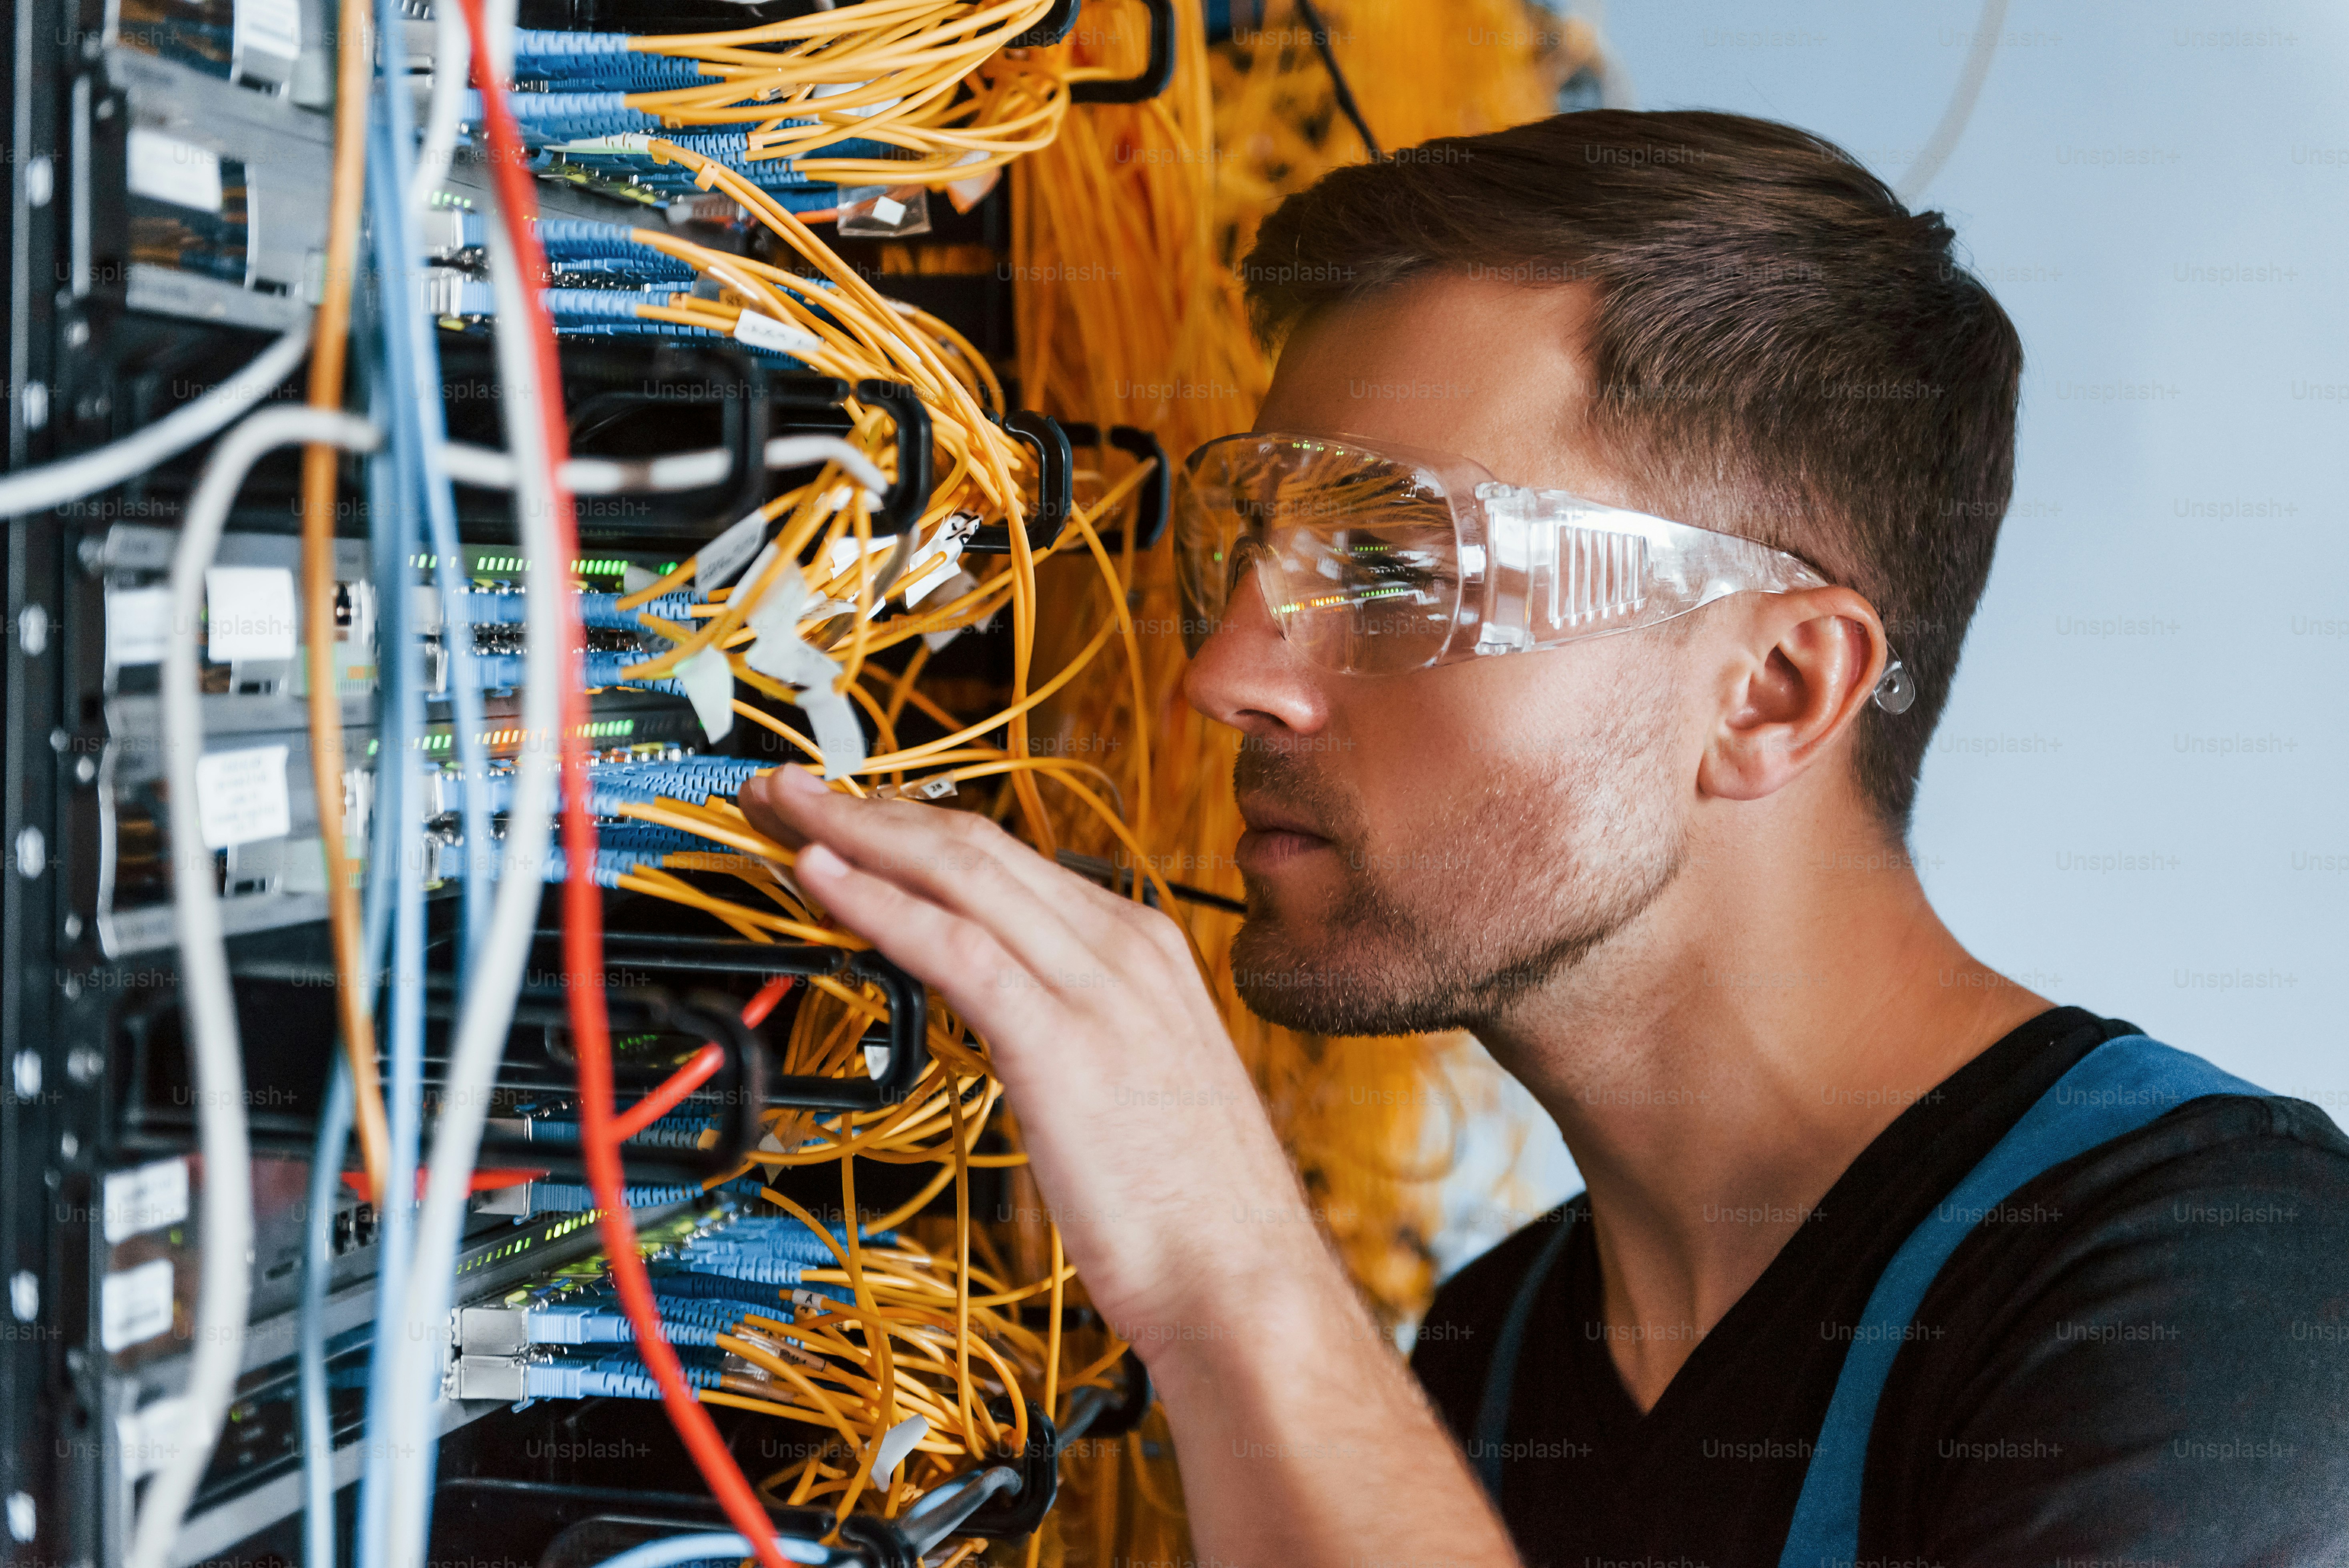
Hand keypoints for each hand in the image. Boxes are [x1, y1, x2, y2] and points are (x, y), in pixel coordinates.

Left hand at [737, 767, 1521, 1567]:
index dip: (908, 826)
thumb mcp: (1129, 1077)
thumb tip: (993, 997)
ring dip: (853, 834)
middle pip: (973, 844)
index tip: (839, 815)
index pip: (1005, 856)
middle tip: (782, 792)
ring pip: (959, 876)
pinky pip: (956, 951)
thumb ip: (1067, 1018)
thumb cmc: (1186, 1205)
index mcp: (1142, 948)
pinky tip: (821, 880)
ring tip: (779, 811)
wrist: (1246, 1283)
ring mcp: (1099, 991)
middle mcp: (1124, 948)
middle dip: (866, 809)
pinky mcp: (1063, 1046)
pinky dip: (879, 905)